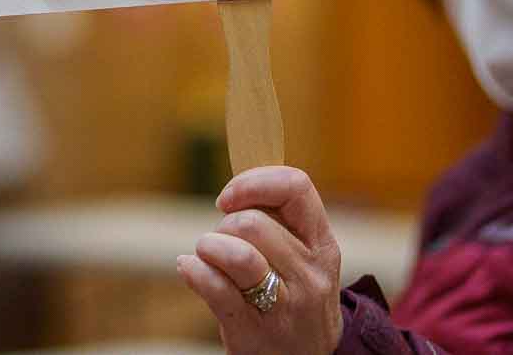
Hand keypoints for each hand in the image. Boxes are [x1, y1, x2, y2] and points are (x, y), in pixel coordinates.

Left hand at [178, 165, 344, 354]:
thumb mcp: (304, 258)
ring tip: (208, 254)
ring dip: (210, 246)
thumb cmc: (295, 297)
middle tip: (222, 240)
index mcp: (322, 245)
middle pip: (253, 222)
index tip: (229, 198)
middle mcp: (309, 274)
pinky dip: (194, 271)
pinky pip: (215, 288)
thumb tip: (236, 188)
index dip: (254, 182)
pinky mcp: (253, 331)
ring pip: (238, 254)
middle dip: (224, 225)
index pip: (296, 187)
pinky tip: (190, 268)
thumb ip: (279, 222)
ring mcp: (285, 305)